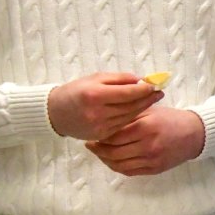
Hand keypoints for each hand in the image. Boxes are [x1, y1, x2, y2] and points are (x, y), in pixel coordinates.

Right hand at [47, 73, 163, 141]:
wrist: (55, 112)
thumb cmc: (77, 90)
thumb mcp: (96, 78)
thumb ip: (119, 79)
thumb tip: (140, 80)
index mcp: (95, 96)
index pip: (127, 93)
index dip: (143, 90)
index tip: (155, 85)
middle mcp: (97, 113)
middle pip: (130, 106)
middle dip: (147, 99)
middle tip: (160, 92)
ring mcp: (99, 127)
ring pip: (128, 117)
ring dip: (142, 108)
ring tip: (153, 99)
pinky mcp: (100, 135)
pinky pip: (121, 125)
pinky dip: (131, 117)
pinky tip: (138, 110)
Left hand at [85, 106, 205, 175]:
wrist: (195, 134)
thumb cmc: (170, 119)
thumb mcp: (151, 111)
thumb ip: (129, 114)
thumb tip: (105, 118)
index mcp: (146, 127)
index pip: (114, 136)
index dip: (100, 136)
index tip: (92, 133)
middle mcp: (148, 145)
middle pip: (113, 152)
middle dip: (98, 149)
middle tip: (91, 144)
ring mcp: (151, 159)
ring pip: (118, 164)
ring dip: (105, 159)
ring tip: (99, 153)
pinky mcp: (154, 169)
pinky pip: (129, 171)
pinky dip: (116, 166)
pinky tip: (111, 160)